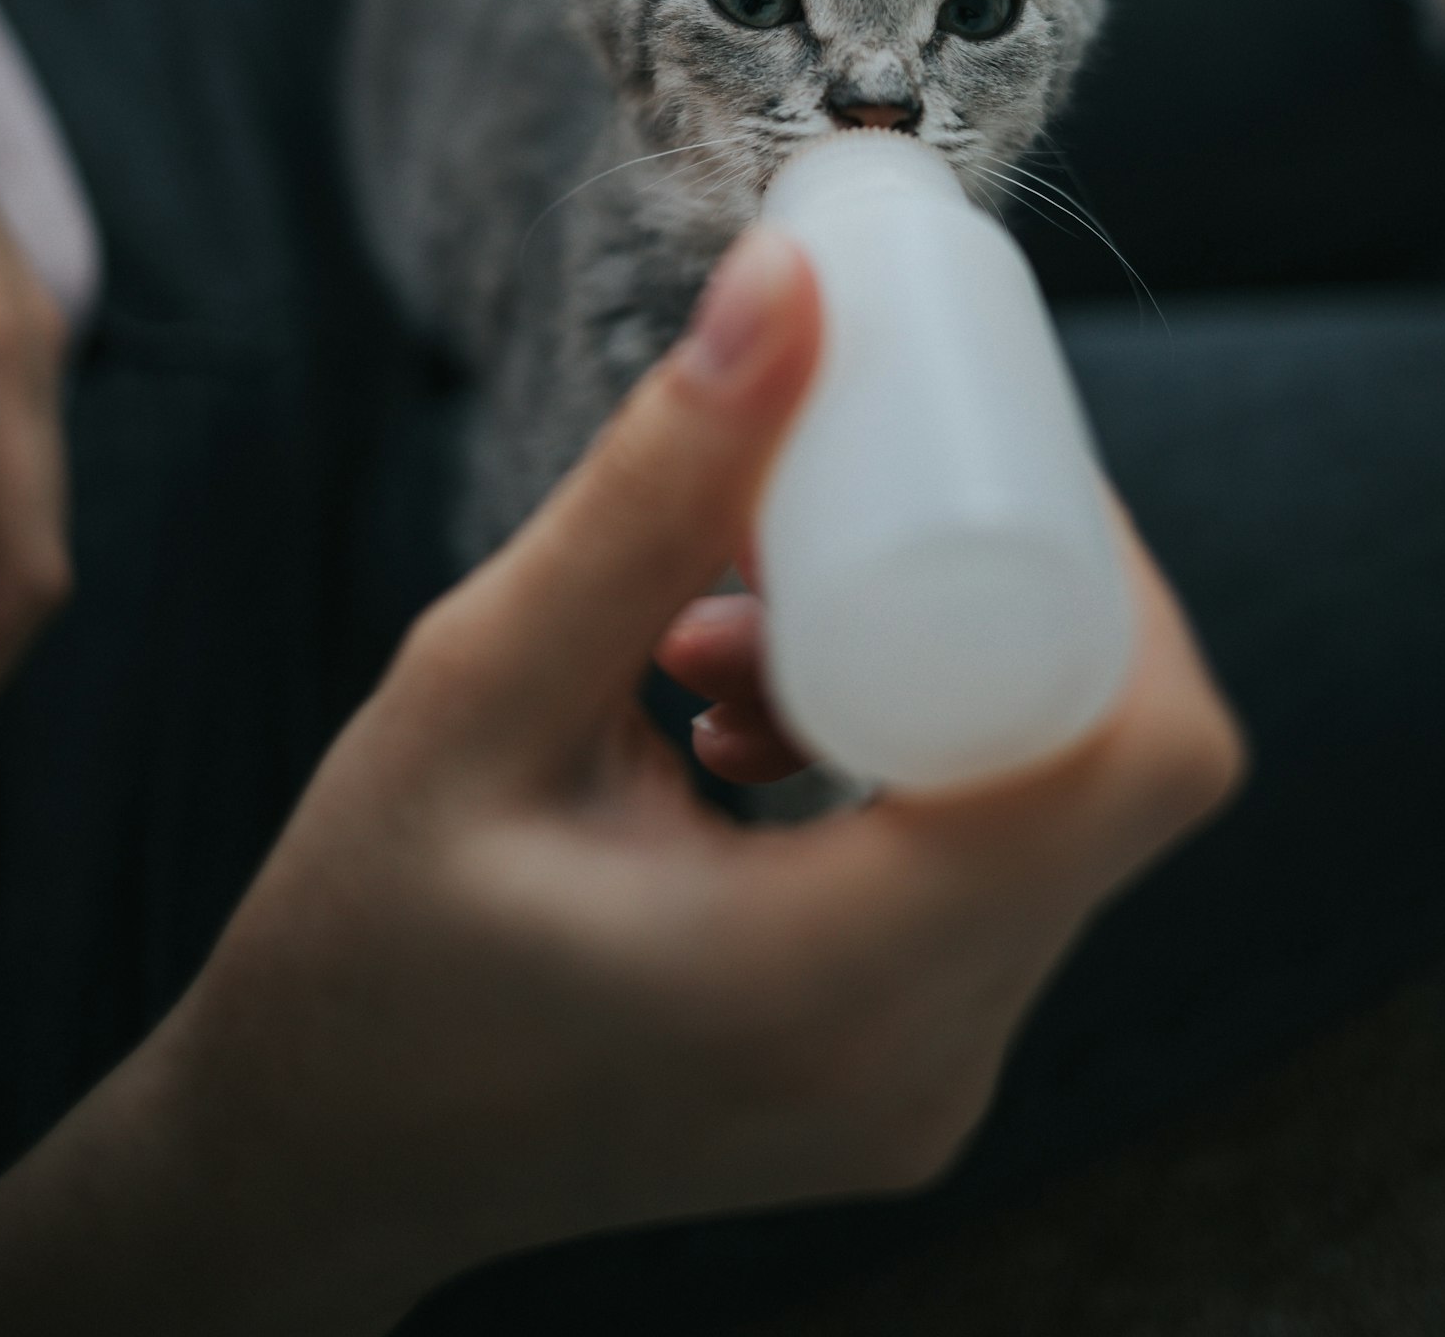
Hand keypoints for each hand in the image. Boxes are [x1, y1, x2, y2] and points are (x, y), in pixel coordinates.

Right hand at [0, 225, 1241, 1336]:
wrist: (315, 1158)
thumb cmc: (364, 937)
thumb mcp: (485, 687)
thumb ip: (649, 492)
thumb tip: (795, 287)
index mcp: (834, 984)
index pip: (1129, 763)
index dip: (1113, 571)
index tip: (993, 443)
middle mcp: (926, 1061)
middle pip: (1113, 772)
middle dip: (1017, 584)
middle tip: (868, 477)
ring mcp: (927, 1086)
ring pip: (1051, 813)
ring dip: (932, 665)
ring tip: (721, 625)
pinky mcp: (904, 1072)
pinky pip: (982, 871)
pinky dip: (897, 750)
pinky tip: (730, 714)